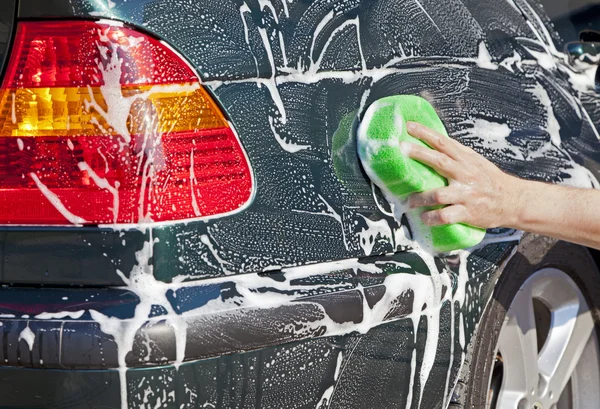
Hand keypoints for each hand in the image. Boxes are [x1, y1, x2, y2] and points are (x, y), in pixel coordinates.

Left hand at [401, 121, 522, 228]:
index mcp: (465, 160)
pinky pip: (445, 216)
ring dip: (420, 198)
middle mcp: (465, 174)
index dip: (425, 133)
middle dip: (419, 154)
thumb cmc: (489, 180)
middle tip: (401, 149)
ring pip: (438, 194)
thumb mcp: (476, 161)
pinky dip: (432, 217)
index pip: (443, 142)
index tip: (409, 126)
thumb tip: (435, 140)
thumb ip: (456, 153)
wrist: (513, 201)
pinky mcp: (467, 212)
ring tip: (409, 201)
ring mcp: (465, 194)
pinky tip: (424, 217)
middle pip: (439, 161)